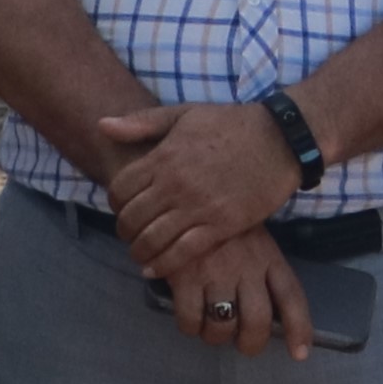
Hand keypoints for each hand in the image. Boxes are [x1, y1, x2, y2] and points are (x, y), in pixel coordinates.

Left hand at [95, 98, 305, 269]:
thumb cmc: (231, 124)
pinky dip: (163, 264)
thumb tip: (102, 125)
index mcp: (164, 157)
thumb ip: (142, 122)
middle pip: (131, 218)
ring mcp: (198, 206)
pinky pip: (182, 252)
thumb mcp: (185, 114)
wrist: (279, 139)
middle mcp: (175, 184)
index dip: (114, 203)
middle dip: (125, 231)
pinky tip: (155, 268)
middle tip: (131, 235)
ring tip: (141, 254)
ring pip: (152, 239)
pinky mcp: (221, 225)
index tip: (123, 208)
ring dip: (140, 251)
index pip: (120, 189)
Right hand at [153, 223, 314, 358]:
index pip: (291, 296)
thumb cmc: (221, 224)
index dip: (299, 329)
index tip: (300, 354)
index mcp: (268, 256)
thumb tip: (270, 312)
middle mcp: (247, 267)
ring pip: (223, 326)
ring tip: (211, 329)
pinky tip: (189, 318)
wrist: (181, 197)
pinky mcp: (184, 276)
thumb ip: (262, 269)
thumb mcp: (253, 237)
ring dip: (217, 336)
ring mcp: (216, 272)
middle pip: (258, 321)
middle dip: (251, 343)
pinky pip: (190, 319)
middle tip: (242, 344)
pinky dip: (190, 327)